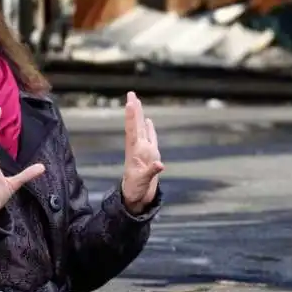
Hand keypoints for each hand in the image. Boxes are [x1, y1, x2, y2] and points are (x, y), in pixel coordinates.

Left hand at [120, 92, 164, 214]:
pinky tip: (148, 121)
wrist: (136, 198)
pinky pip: (151, 138)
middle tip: (131, 93)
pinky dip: (150, 129)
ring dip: (140, 116)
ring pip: (142, 129)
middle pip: (136, 125)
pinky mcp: (150, 155)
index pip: (133, 130)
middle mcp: (139, 148)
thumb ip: (151, 172)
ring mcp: (144, 151)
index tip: (131, 102)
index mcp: (135, 152)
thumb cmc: (136, 190)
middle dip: (134, 109)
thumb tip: (160, 164)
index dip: (132, 116)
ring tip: (138, 102)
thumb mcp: (142, 182)